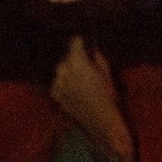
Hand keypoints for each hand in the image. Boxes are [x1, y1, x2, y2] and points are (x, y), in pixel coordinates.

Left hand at [47, 36, 131, 161]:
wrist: (100, 120)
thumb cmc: (108, 95)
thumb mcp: (106, 72)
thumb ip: (96, 57)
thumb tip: (91, 48)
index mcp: (77, 61)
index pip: (73, 41)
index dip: (80, 41)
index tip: (84, 41)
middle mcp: (62, 70)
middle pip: (66, 56)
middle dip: (75, 57)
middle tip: (87, 63)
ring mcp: (56, 83)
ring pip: (61, 70)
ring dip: (69, 70)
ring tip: (83, 79)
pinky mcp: (54, 94)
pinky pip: (58, 83)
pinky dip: (65, 83)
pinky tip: (77, 90)